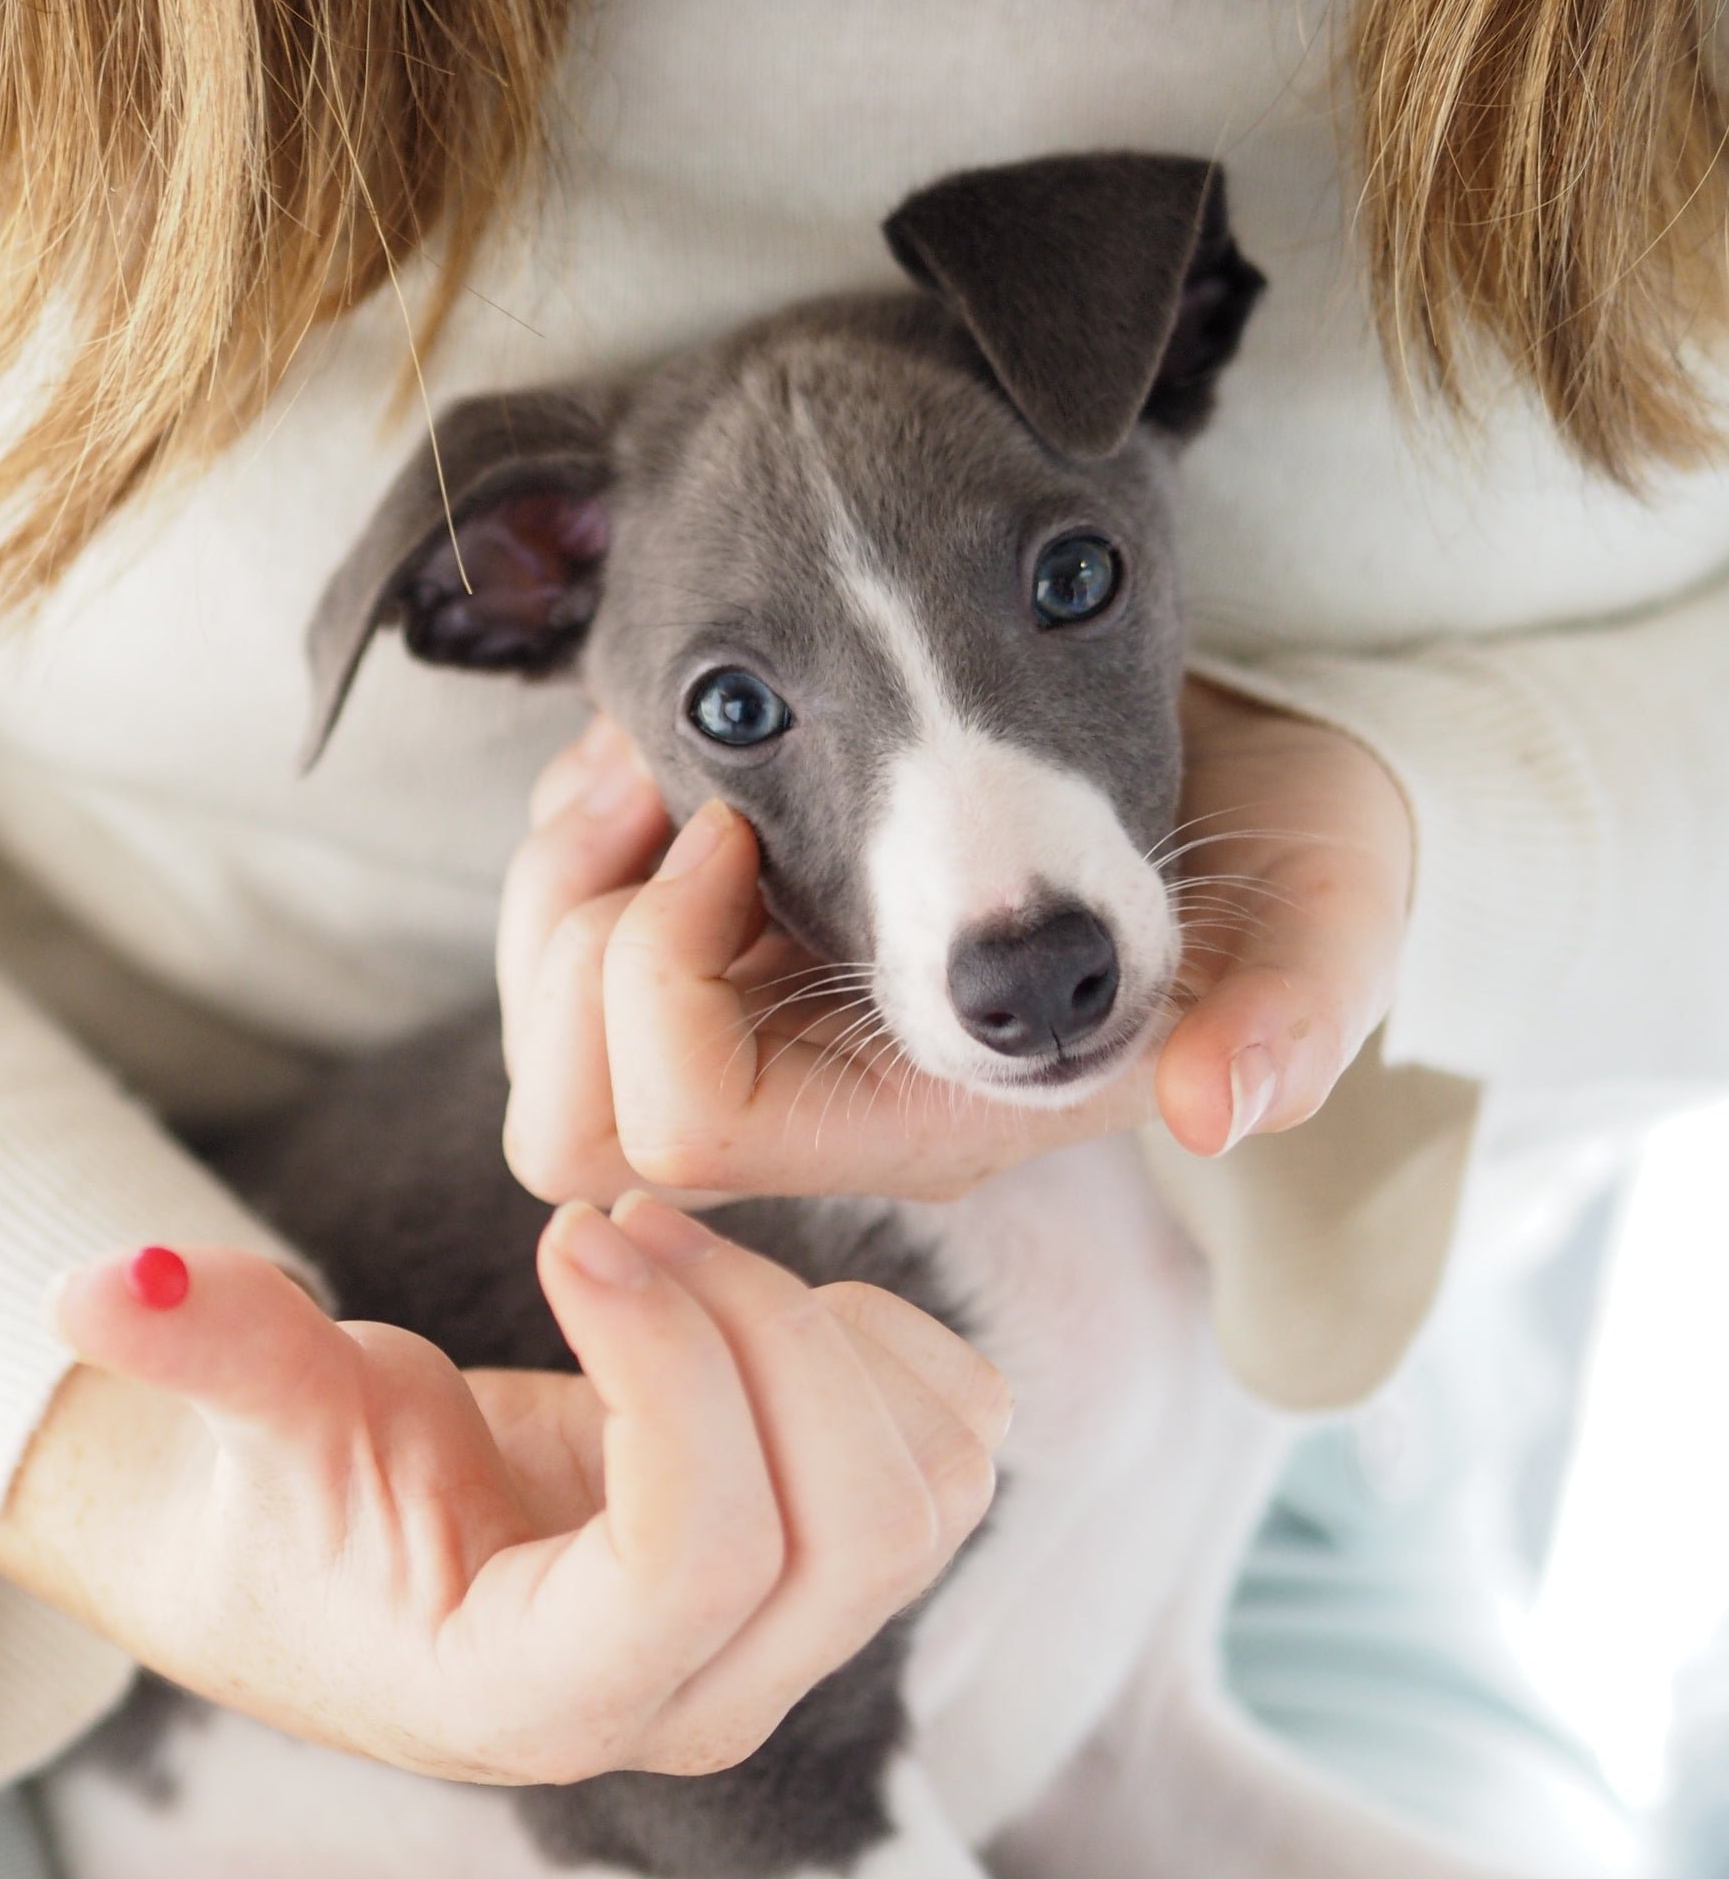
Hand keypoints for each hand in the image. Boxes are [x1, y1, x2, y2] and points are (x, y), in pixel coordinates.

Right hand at [40, 1199, 1005, 1782]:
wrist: (374, 1543)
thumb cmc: (303, 1507)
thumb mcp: (251, 1432)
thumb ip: (202, 1362)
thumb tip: (99, 1288)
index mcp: (541, 1690)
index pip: (688, 1570)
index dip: (667, 1378)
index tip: (578, 1233)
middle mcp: (696, 1693)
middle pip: (843, 1529)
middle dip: (752, 1329)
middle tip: (627, 1217)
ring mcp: (788, 1638)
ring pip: (920, 1495)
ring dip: (822, 1330)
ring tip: (682, 1246)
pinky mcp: (841, 1557)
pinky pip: (958, 1452)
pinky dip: (898, 1348)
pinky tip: (772, 1297)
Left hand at [499, 690, 1411, 1203]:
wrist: (1248, 785)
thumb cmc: (1280, 859)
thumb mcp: (1330, 918)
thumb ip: (1297, 1016)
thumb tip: (1216, 1107)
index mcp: (924, 1113)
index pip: (686, 1128)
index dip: (659, 977)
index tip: (736, 826)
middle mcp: (821, 1089)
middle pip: (569, 1109)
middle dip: (572, 937)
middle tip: (669, 789)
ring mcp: (772, 1018)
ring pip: (549, 1016)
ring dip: (567, 868)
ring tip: (663, 756)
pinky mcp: (745, 938)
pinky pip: (574, 920)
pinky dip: (585, 824)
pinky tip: (673, 750)